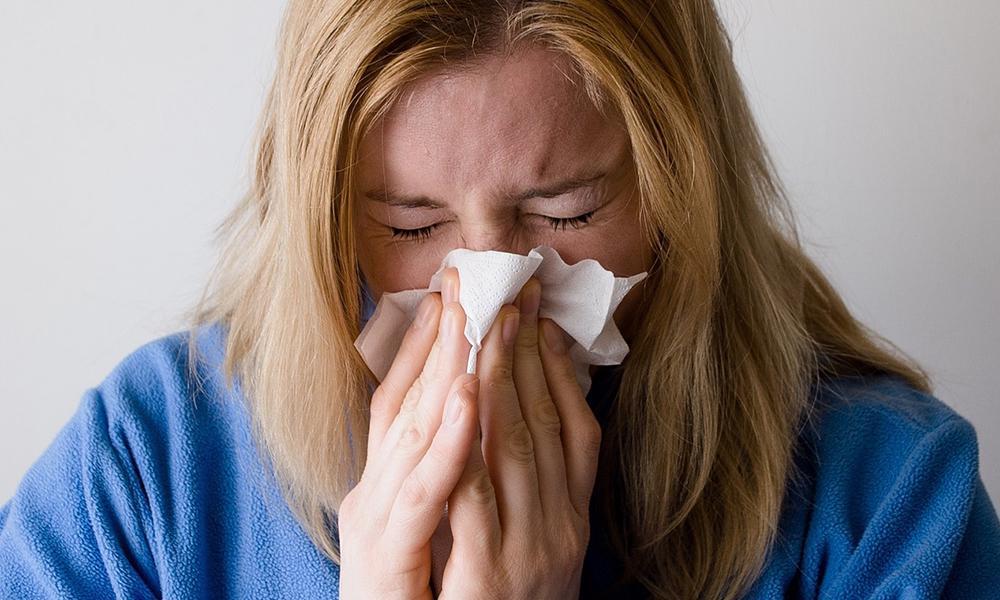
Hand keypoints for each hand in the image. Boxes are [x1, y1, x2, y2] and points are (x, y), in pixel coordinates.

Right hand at [339, 268, 477, 599]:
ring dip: (446, 366)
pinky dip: (449, 440)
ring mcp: (375, 522)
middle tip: (464, 276)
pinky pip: (425, 490)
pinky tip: (470, 395)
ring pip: (413, 429)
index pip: (397, 401)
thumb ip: (430, 482)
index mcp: (376, 488)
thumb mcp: (413, 533)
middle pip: (407, 400)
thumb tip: (462, 428)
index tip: (446, 294)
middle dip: (439, 336)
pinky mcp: (387, 554)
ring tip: (472, 312)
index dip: (419, 345)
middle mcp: (367, 496)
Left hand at [436, 275, 602, 599]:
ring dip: (496, 377)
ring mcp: (528, 552)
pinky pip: (473, 500)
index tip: (534, 309)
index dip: (554, 364)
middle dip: (521, 350)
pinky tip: (458, 394)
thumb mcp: (537, 545)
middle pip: (542, 422)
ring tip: (482, 316)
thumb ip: (538, 487)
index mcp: (572, 518)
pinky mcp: (489, 581)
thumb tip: (529, 414)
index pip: (573, 426)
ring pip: (513, 446)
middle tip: (505, 288)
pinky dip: (466, 443)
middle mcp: (560, 529)